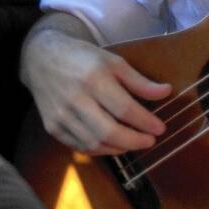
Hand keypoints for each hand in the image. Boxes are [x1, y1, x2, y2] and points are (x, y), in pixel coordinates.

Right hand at [20, 18, 170, 154]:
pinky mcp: (52, 127)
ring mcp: (61, 116)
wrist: (41, 60)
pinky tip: (114, 145)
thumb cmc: (84, 58)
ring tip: (135, 143)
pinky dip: (100, 150)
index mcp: (94, 79)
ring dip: (119, 148)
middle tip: (151, 141)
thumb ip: (139, 81)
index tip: (161, 128)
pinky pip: (79, 146)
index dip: (145, 122)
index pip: (124, 108)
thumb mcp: (114, 62)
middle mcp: (75, 100)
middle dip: (134, 141)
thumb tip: (167, 92)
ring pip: (94, 143)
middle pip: (108, 131)